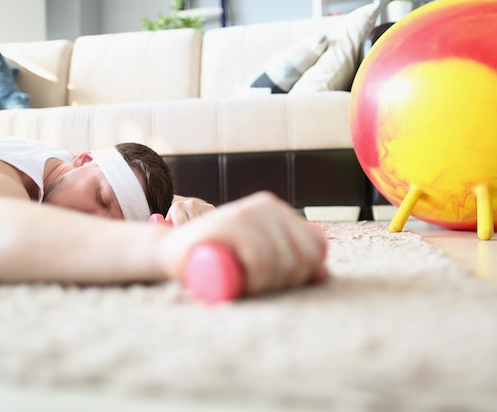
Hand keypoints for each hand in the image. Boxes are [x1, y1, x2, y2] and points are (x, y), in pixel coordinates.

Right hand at [160, 192, 327, 295]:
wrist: (171, 252)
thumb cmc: (218, 259)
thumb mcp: (259, 257)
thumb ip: (290, 260)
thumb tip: (324, 273)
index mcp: (279, 211)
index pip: (316, 246)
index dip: (307, 273)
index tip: (283, 285)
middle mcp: (267, 206)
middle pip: (302, 255)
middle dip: (289, 282)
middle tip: (264, 290)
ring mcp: (247, 211)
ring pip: (281, 259)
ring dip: (270, 284)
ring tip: (251, 289)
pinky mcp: (228, 222)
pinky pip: (260, 256)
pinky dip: (258, 277)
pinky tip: (248, 284)